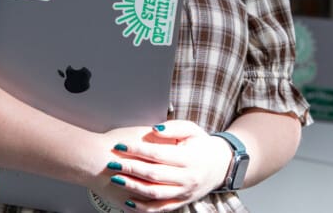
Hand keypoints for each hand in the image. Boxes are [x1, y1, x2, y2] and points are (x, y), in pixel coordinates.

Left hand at [99, 121, 230, 211]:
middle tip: (112, 163)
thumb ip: (172, 128)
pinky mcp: (182, 202)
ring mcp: (185, 192)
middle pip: (154, 174)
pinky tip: (128, 201)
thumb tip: (153, 130)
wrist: (221, 166)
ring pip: (155, 193)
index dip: (137, 150)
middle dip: (130, 169)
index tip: (120, 146)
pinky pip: (160, 208)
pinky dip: (143, 207)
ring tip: (116, 179)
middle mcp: (188, 177)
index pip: (158, 154)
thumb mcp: (192, 129)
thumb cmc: (202, 144)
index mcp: (190, 157)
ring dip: (133, 187)